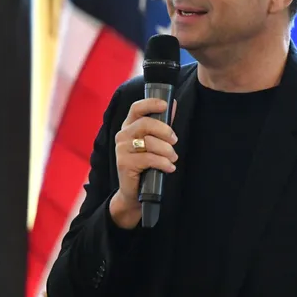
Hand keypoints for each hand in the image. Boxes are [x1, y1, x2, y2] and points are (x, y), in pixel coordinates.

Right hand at [109, 98, 178, 228]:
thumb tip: (174, 105)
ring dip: (167, 151)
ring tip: (172, 159)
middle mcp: (123, 135)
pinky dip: (163, 163)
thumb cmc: (146, 165)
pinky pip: (149, 158)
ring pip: (150, 142)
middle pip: (146, 124)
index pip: (136, 108)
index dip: (150, 103)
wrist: (134, 192)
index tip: (165, 105)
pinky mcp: (124, 163)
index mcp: (129, 126)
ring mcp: (122, 149)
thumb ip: (162, 125)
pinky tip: (169, 168)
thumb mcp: (154, 143)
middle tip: (175, 141)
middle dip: (165, 131)